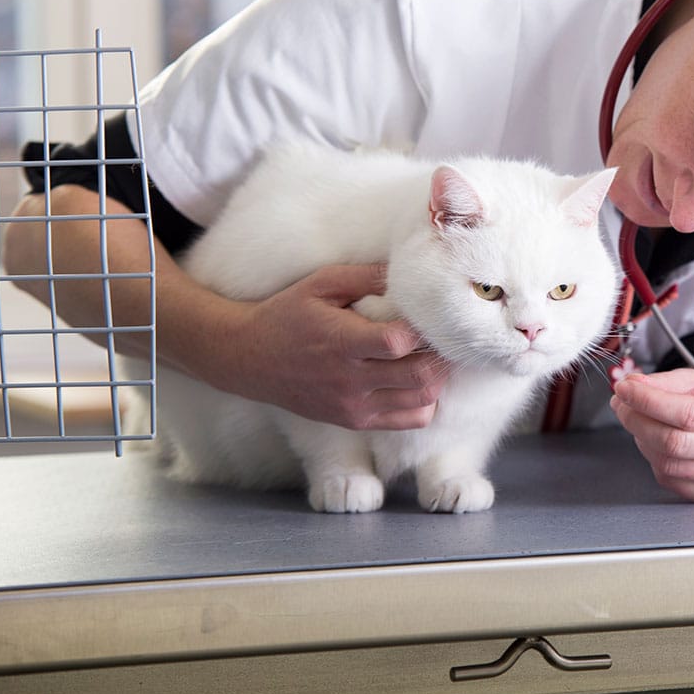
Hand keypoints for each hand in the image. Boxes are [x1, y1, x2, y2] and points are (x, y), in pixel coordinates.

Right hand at [224, 263, 449, 429]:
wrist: (248, 359)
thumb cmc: (286, 315)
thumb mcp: (320, 284)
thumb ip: (365, 276)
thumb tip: (408, 272)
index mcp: (341, 342)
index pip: (398, 343)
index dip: (423, 331)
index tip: (428, 316)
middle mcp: (349, 380)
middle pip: (419, 377)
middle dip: (441, 355)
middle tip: (445, 337)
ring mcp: (353, 406)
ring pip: (421, 402)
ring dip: (437, 379)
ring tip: (434, 357)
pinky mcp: (355, 421)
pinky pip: (407, 421)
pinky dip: (424, 403)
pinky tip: (417, 381)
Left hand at [611, 369, 693, 502]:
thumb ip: (665, 383)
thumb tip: (631, 385)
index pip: (688, 414)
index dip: (648, 402)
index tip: (624, 389)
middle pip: (674, 443)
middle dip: (637, 421)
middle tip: (622, 406)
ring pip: (668, 465)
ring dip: (642, 441)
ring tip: (641, 423)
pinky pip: (671, 481)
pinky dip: (655, 461)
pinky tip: (658, 445)